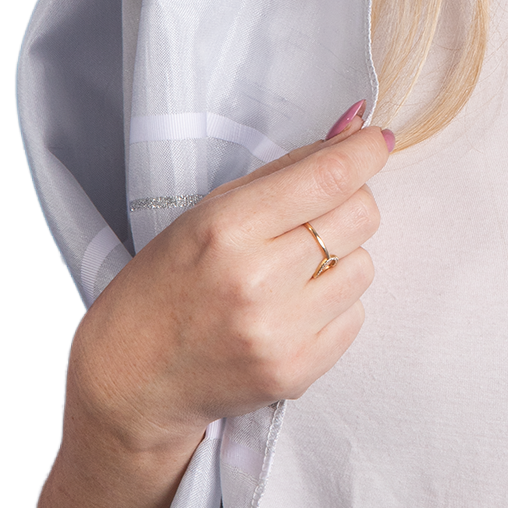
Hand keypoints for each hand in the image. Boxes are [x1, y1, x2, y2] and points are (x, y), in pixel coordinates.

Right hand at [68, 103, 390, 459]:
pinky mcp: (297, 373)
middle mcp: (257, 281)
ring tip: (293, 272)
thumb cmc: (166, 284)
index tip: (374, 142)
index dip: (364, 152)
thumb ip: (287, 169)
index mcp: (227, 229)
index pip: (328, 177)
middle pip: (360, 216)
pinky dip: (333, 305)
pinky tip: (292, 309)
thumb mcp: (208, 211)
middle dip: (350, 202)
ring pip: (364, 266)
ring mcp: (279, 333)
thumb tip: (356, 128)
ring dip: (340, 259)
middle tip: (316, 214)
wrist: (133, 379)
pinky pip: (355, 316)